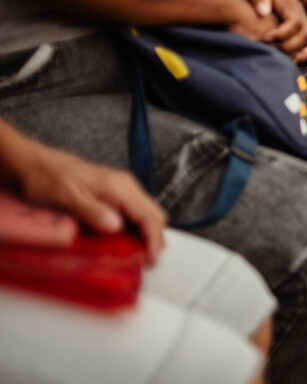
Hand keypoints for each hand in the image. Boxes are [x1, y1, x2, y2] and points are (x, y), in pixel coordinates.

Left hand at [14, 140, 166, 264]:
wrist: (34, 164)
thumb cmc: (47, 178)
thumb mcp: (66, 197)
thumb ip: (92, 211)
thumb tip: (116, 226)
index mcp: (118, 186)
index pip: (149, 216)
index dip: (153, 239)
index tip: (150, 258)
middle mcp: (125, 186)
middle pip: (154, 214)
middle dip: (154, 237)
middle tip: (143, 258)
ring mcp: (121, 188)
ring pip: (147, 213)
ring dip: (145, 233)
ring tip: (134, 252)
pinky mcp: (114, 193)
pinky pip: (134, 212)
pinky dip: (135, 227)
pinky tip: (123, 238)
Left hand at [231, 0, 306, 60]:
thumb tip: (263, 13)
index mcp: (289, 1)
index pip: (296, 21)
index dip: (283, 33)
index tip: (264, 38)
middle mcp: (298, 11)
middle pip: (305, 33)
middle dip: (288, 46)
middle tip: (269, 50)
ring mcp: (298, 20)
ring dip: (294, 51)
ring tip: (276, 56)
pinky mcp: (295, 28)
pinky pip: (304, 44)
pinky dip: (297, 54)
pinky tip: (283, 59)